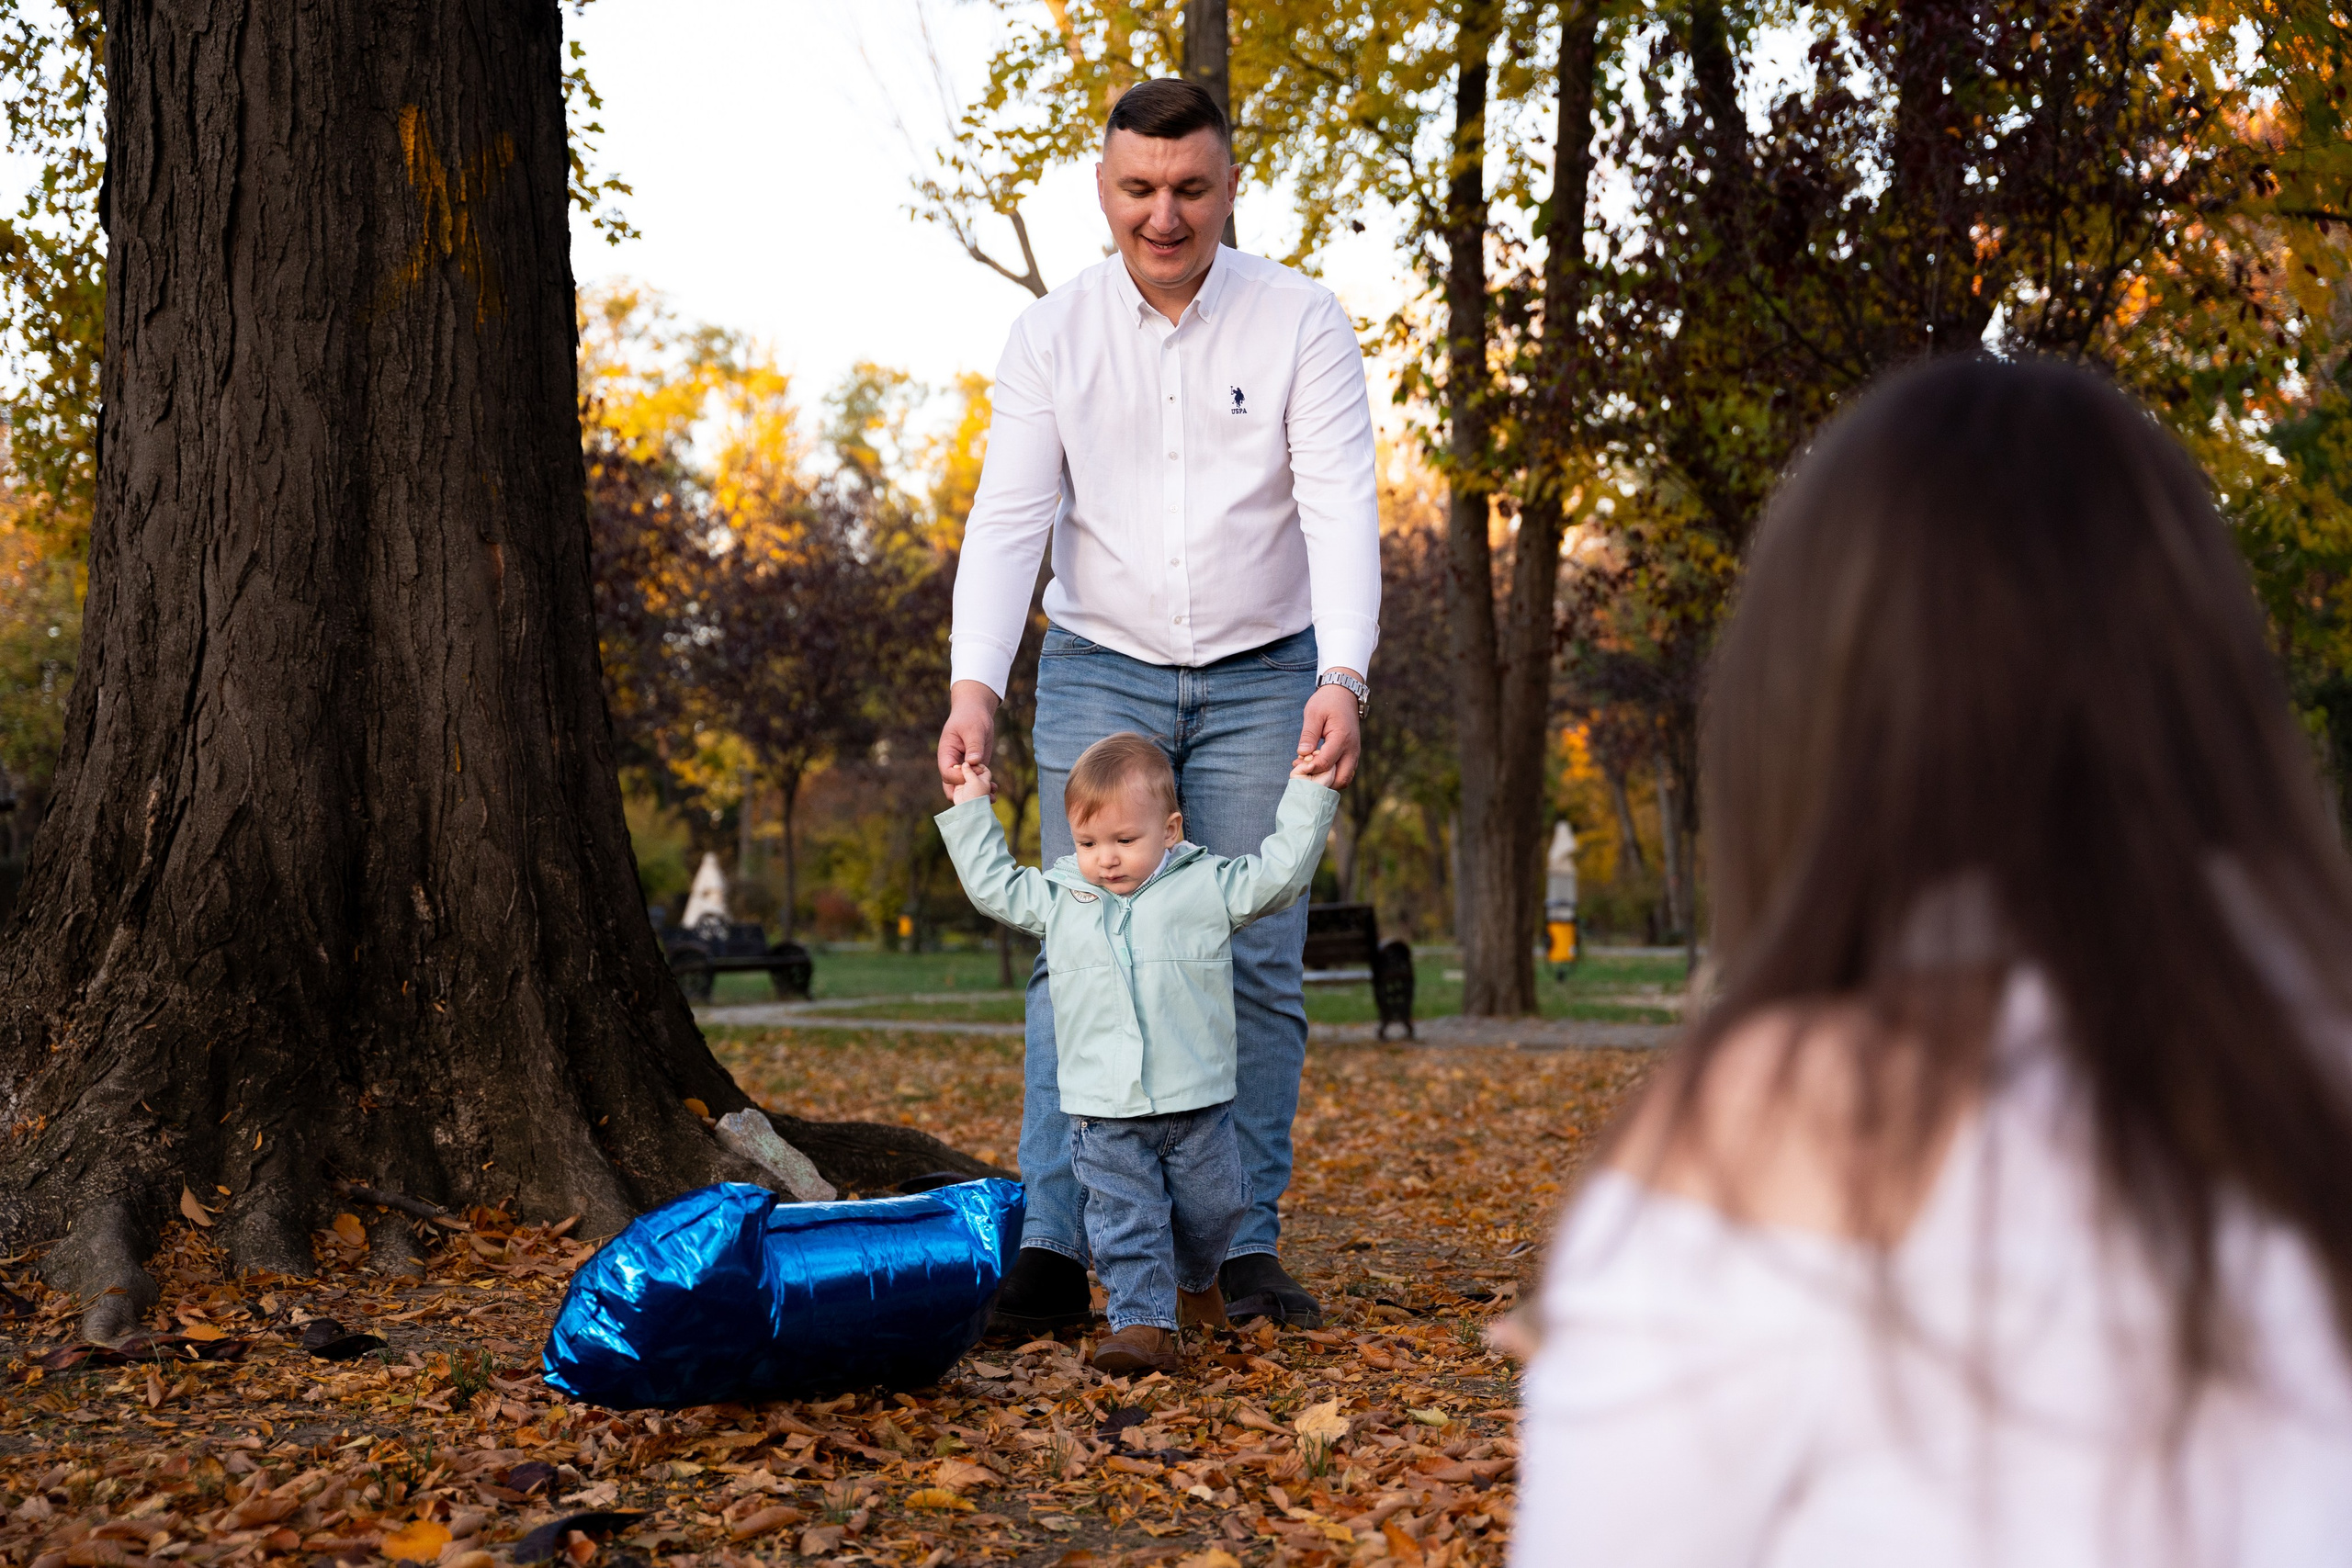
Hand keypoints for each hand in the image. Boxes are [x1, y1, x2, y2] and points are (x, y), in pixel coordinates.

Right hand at [937, 680, 1000, 800]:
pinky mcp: (975, 768)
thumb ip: (973, 746)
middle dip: (966, 794)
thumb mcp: (973, 729)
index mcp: (946, 754)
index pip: (948, 773)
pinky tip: (995, 789)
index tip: (975, 770)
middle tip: (983, 796)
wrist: (976, 712)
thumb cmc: (971, 717)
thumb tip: (974, 762)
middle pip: (952, 787)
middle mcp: (953, 764)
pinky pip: (976, 783)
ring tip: (992, 797)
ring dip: (977, 794)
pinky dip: (984, 788)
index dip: (961, 777)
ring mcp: (964, 768)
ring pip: (964, 789)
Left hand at [1293, 674, 1361, 787]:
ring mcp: (1354, 754)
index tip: (1296, 765)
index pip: (1326, 763)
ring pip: (1344, 779)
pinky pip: (1344, 773)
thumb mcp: (1313, 713)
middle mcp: (1352, 749)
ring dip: (1327, 780)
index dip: (1310, 768)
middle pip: (1340, 779)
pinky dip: (1331, 775)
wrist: (1344, 694)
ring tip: (1308, 770)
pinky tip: (1316, 767)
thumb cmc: (1327, 702)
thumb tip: (1302, 754)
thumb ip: (1308, 735)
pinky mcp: (1352, 755)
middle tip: (1303, 774)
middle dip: (1321, 782)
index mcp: (1341, 738)